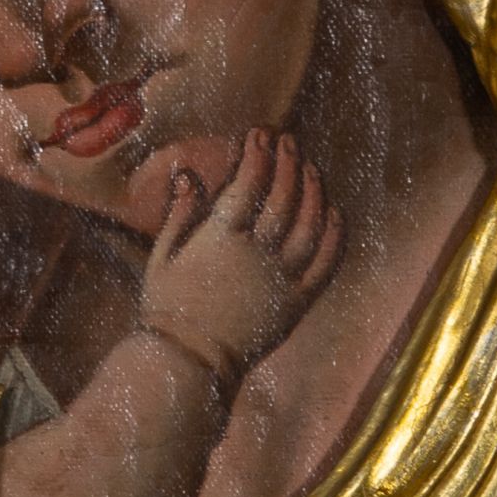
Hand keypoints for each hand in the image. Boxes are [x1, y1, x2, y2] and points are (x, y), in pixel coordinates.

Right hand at [136, 126, 340, 387]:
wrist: (189, 363)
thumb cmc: (167, 310)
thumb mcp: (162, 258)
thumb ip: (180, 214)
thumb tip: (188, 173)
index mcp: (221, 239)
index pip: (248, 184)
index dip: (257, 154)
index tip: (260, 133)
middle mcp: (257, 254)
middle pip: (284, 198)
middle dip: (288, 163)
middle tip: (289, 141)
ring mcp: (281, 279)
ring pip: (310, 225)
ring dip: (314, 191)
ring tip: (312, 168)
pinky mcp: (296, 303)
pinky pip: (325, 265)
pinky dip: (334, 236)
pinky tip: (335, 213)